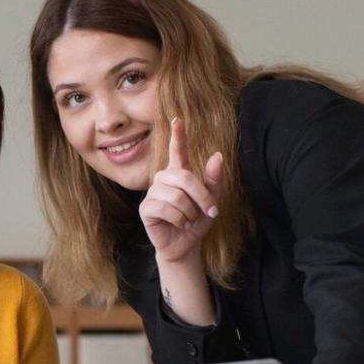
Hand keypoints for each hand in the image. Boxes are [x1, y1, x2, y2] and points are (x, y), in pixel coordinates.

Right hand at [140, 117, 224, 265]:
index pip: (177, 150)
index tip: (178, 119)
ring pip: (176, 196)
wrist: (185, 244)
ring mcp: (153, 193)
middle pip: (184, 177)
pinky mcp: (146, 208)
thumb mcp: (211, 201)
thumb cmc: (196, 221)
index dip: (178, 135)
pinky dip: (180, 219)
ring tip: (190, 220)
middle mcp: (164, 179)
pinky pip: (166, 209)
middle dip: (201, 196)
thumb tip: (217, 156)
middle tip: (211, 211)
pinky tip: (180, 224)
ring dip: (190, 212)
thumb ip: (214, 180)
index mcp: (179, 174)